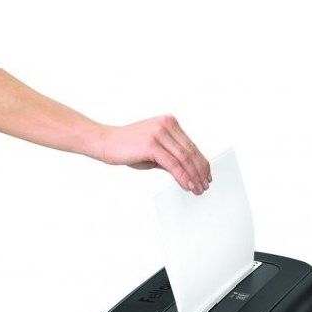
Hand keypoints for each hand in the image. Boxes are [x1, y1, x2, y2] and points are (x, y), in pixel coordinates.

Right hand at [93, 116, 211, 194]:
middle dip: (200, 171)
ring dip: (193, 176)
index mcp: (169, 123)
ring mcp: (159, 132)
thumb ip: (171, 158)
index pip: (191, 145)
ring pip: (184, 158)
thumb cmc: (127, 146)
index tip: (206, 176)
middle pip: (190, 152)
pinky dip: (182, 176)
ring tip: (198, 188)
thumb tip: (187, 173)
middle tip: (204, 185)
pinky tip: (187, 185)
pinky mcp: (152, 143)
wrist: (105, 142)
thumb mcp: (154, 152)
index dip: (201, 163)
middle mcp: (166, 125)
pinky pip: (173, 163)